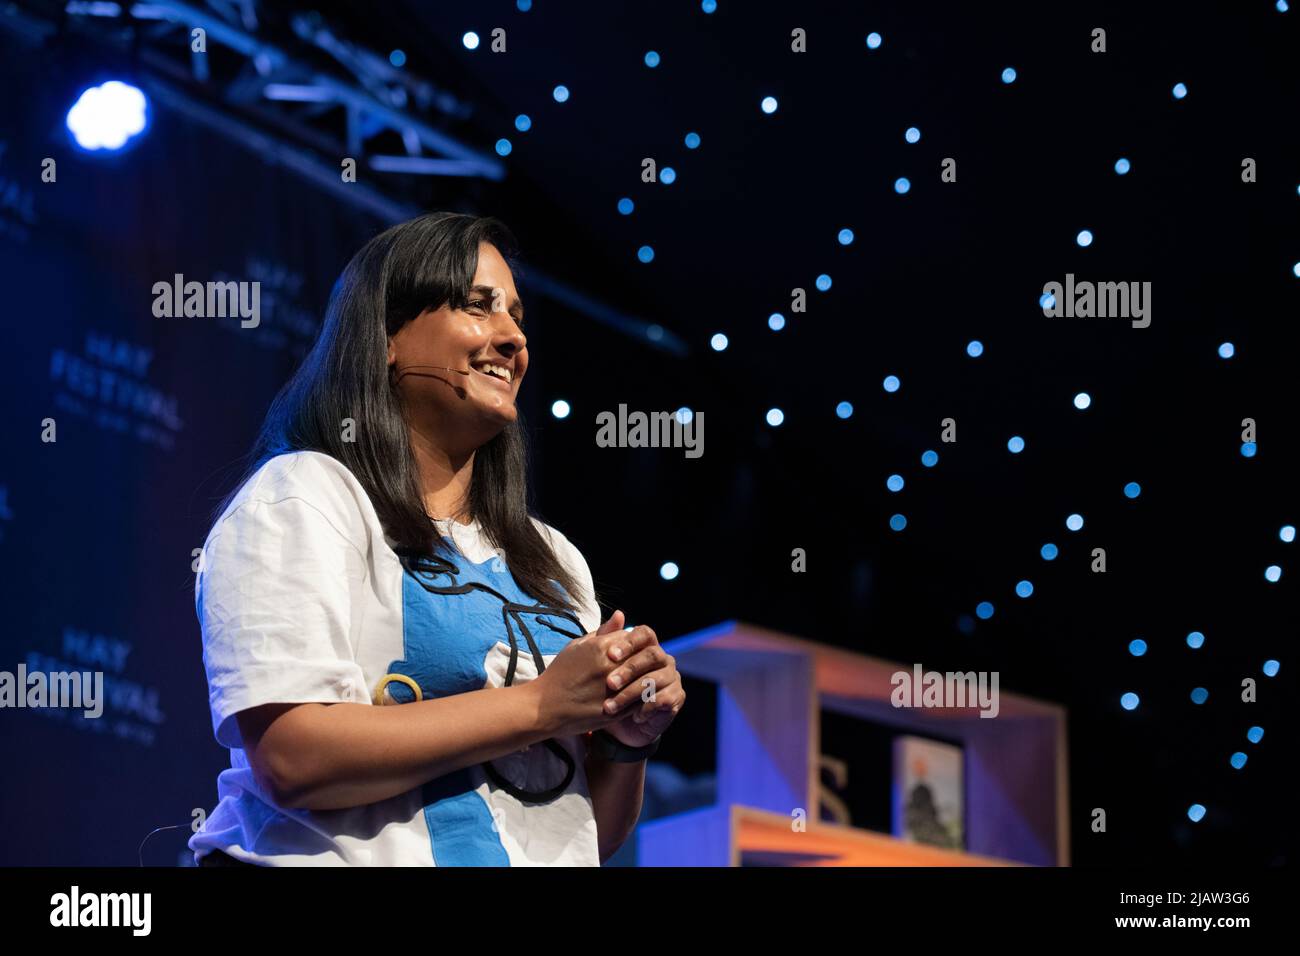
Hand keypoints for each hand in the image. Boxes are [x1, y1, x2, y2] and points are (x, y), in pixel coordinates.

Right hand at [529, 609, 660, 737]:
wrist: (546, 707)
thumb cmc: (561, 673)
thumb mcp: (577, 645)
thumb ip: (603, 631)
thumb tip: (621, 615)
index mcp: (601, 647)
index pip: (634, 637)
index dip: (635, 643)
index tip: (632, 650)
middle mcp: (609, 666)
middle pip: (643, 657)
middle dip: (643, 661)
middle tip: (641, 666)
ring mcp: (613, 689)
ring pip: (645, 680)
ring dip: (645, 679)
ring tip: (639, 681)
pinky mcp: (615, 710)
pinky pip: (639, 701)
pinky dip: (641, 697)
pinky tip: (635, 696)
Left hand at [596, 611, 684, 748]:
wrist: (619, 725)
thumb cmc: (609, 691)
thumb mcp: (602, 666)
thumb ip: (607, 640)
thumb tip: (618, 613)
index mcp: (647, 645)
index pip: (645, 633)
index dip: (630, 642)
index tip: (610, 655)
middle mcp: (663, 658)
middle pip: (652, 655)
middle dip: (629, 669)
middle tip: (609, 683)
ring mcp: (672, 677)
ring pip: (654, 680)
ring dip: (630, 694)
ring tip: (610, 707)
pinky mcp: (676, 697)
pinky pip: (663, 699)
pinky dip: (645, 708)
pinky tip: (633, 716)